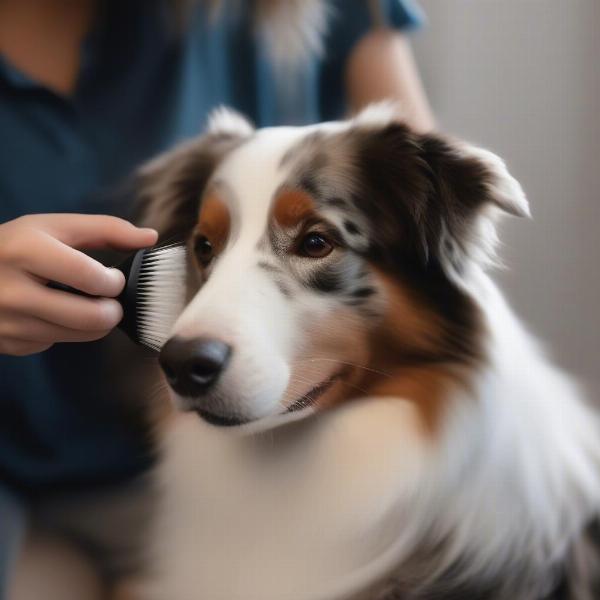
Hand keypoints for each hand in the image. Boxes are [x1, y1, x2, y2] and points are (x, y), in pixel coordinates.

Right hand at [0, 214, 157, 355]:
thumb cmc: (16, 245)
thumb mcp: (54, 227)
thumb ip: (106, 229)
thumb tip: (151, 237)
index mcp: (26, 251)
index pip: (90, 278)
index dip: (113, 282)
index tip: (113, 279)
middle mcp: (12, 291)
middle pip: (91, 318)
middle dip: (113, 310)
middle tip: (109, 300)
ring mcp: (8, 322)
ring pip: (79, 336)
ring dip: (94, 323)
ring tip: (86, 304)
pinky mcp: (7, 343)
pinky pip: (55, 344)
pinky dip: (64, 332)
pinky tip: (51, 314)